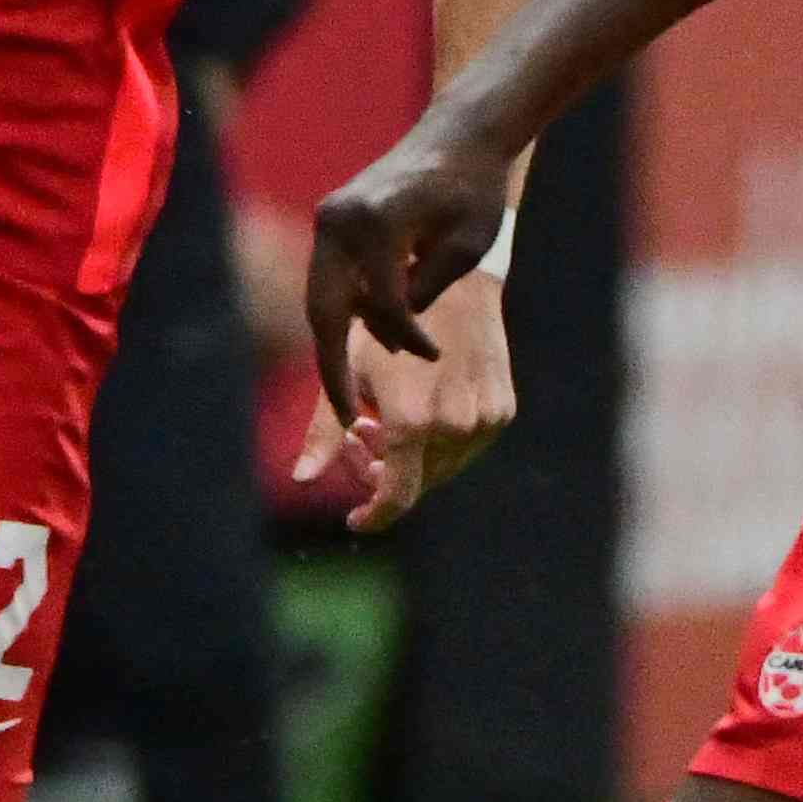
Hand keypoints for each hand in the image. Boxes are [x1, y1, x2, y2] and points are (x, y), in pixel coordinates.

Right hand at [301, 133, 516, 485]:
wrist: (458, 137)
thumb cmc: (473, 191)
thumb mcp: (466, 246)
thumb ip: (428, 290)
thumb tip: (395, 334)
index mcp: (378, 223)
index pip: (384, 303)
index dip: (408, 337)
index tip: (433, 354)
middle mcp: (340, 220)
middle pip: (325, 310)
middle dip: (333, 367)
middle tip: (348, 415)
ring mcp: (329, 219)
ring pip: (321, 299)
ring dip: (339, 340)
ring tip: (356, 387)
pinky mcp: (331, 222)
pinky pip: (330, 280)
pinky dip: (347, 311)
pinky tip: (371, 339)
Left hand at [305, 261, 512, 535]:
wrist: (450, 282)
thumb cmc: (384, 322)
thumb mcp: (346, 371)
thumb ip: (324, 432)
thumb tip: (301, 479)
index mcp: (410, 422)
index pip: (396, 497)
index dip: (374, 515)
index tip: (354, 519)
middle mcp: (454, 427)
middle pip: (417, 483)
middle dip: (383, 474)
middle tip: (357, 439)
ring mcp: (483, 420)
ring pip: (443, 467)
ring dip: (412, 457)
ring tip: (384, 419)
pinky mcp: (501, 409)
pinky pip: (467, 445)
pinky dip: (440, 441)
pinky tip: (421, 409)